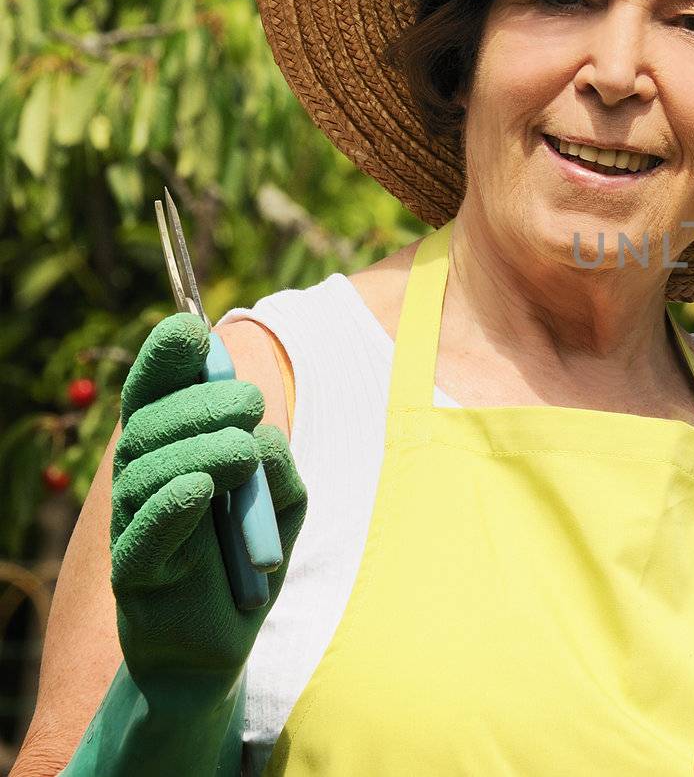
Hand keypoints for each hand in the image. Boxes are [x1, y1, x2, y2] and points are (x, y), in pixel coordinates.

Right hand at [110, 313, 307, 688]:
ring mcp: (133, 525)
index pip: (154, 395)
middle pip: (150, 425)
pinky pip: (144, 533)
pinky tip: (199, 488)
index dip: (164, 359)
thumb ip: (278, 466)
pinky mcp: (138, 573)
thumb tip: (265, 435)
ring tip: (243, 452)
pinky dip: (171, 506)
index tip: (190, 328)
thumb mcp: (281, 504)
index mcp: (170, 451)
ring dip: (199, 450)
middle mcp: (141, 480)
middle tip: (252, 403)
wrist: (218, 644)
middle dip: (201, 404)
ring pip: (147, 471)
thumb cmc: (248, 559)